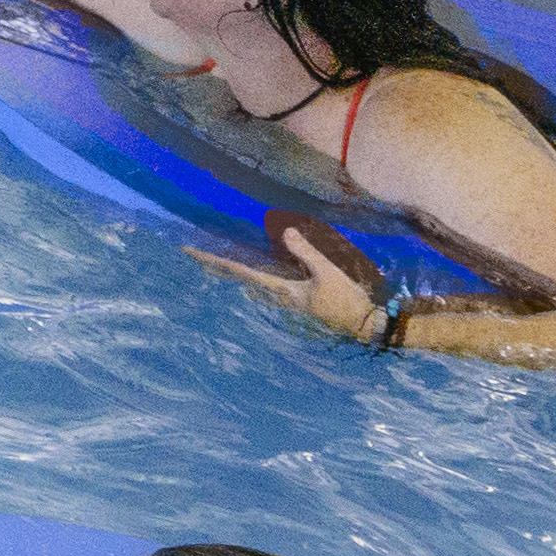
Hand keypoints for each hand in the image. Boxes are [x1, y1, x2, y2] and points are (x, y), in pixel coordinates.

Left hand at [204, 214, 394, 347]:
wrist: (365, 324)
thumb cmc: (346, 300)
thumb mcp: (328, 273)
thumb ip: (306, 252)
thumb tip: (284, 231)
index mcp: (281, 290)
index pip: (241, 272)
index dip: (216, 261)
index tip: (193, 253)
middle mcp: (278, 297)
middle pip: (239, 278)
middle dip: (215, 266)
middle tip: (190, 254)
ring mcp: (287, 301)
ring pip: (250, 284)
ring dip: (231, 273)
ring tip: (211, 263)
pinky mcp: (298, 301)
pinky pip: (266, 287)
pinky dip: (251, 278)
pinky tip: (252, 276)